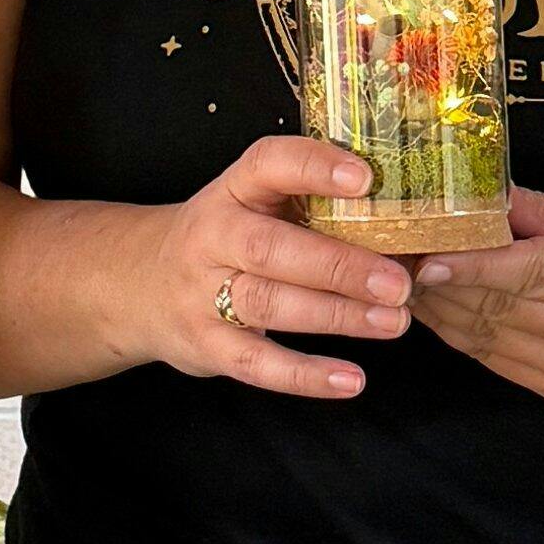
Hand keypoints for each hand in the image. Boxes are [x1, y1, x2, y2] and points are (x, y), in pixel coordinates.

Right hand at [138, 134, 415, 400]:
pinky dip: (305, 375)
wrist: (137, 283)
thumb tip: (406, 225)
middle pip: (273, 248)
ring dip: (336, 315)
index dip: (314, 167)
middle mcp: (212, 236)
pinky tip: (351, 379)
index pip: (268, 164)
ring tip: (393, 322)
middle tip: (398, 281)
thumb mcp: (249, 206)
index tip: (365, 177)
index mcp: (232, 190)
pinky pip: (257, 363)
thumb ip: (307, 207)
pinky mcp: (206, 345)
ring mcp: (203, 294)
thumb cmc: (223, 240)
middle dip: (340, 265)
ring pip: (270, 304)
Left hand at [409, 188, 543, 406]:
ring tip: (396, 269)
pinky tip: (433, 300)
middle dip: (438, 278)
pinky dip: (457, 327)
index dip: (478, 267)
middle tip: (390, 245)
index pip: (537, 274)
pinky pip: (492, 357)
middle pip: (501, 306)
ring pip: (486, 336)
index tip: (429, 255)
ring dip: (437, 305)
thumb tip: (485, 191)